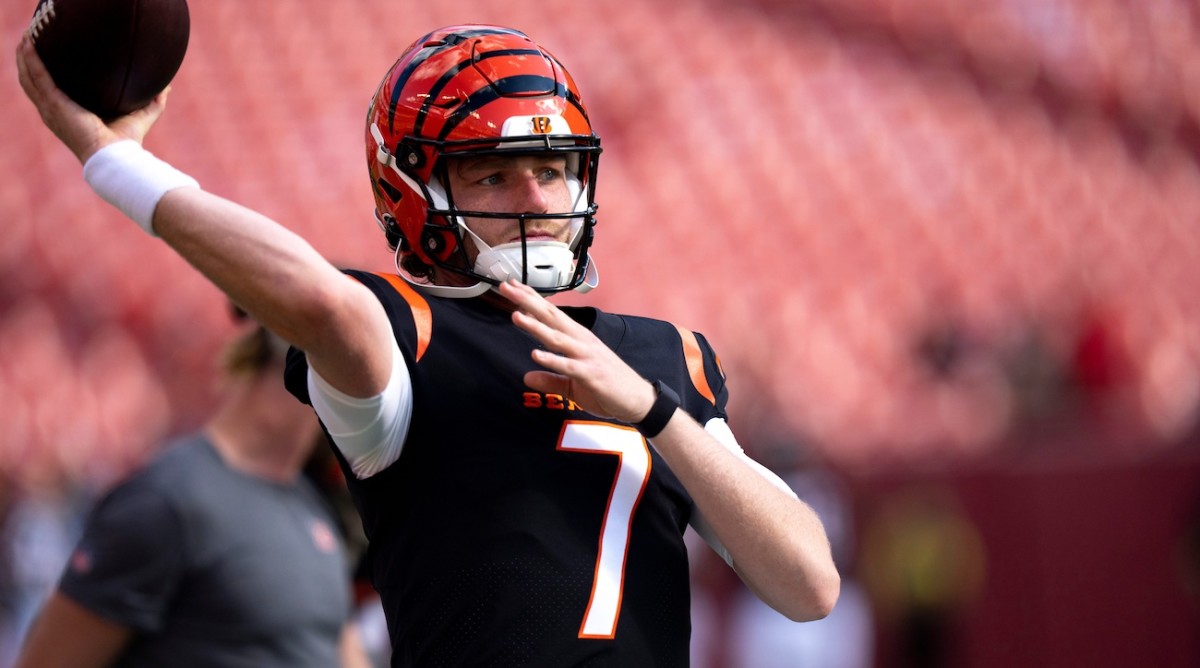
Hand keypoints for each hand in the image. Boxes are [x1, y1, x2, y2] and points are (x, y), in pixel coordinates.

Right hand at [15, 32, 166, 163]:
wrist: (116, 157)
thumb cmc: (127, 142)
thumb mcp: (141, 115)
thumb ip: (154, 100)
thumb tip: (168, 86)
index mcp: (70, 115)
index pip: (52, 93)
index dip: (47, 77)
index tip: (48, 57)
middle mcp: (56, 113)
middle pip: (34, 84)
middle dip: (29, 63)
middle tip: (30, 42)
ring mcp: (52, 110)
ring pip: (30, 79)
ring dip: (24, 58)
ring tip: (25, 39)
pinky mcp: (55, 105)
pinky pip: (38, 78)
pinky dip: (31, 61)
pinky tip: (29, 45)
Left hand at [501, 279, 656, 423]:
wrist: (637, 400)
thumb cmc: (607, 387)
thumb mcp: (572, 384)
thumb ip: (550, 379)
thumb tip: (527, 376)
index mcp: (577, 338)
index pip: (550, 314)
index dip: (531, 299)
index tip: (512, 287)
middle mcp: (581, 341)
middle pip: (551, 317)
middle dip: (527, 302)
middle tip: (507, 288)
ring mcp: (587, 356)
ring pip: (557, 338)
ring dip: (536, 326)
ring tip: (516, 316)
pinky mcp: (591, 374)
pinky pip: (568, 366)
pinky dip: (552, 360)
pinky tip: (535, 355)